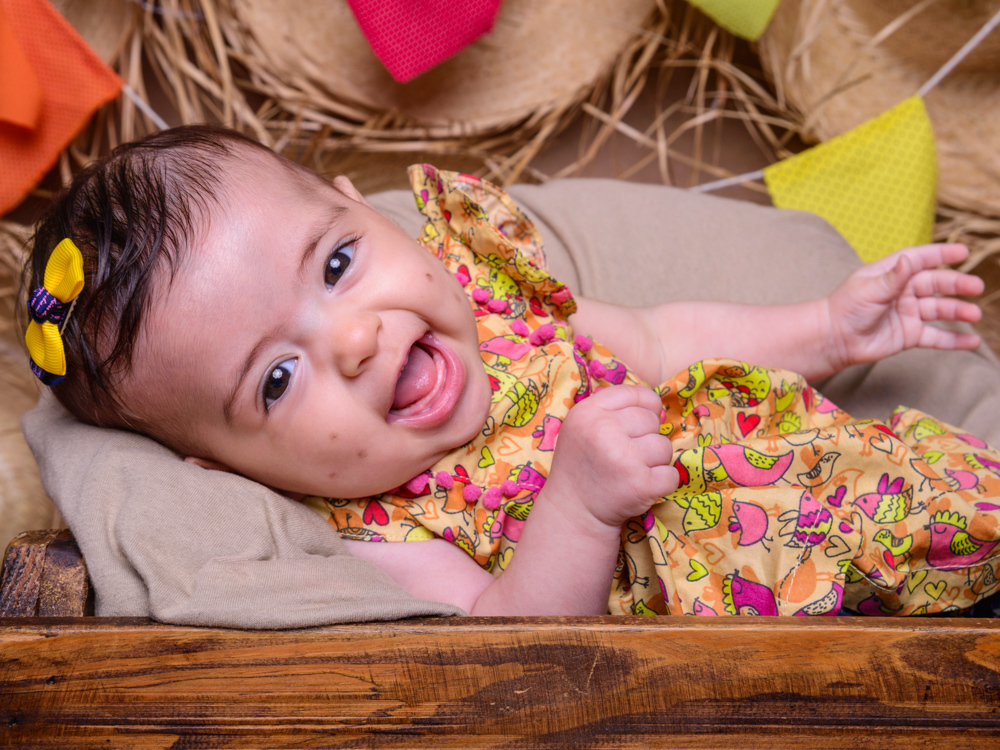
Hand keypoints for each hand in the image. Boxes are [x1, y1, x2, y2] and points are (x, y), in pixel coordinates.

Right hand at [544, 385, 677, 527]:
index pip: (635, 393)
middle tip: (626, 457)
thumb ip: (615, 410)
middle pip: (651, 420)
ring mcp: (623, 458)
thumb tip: (659, 408)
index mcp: (588, 412)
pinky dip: (662, 483)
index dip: (644, 408)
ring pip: (664, 447)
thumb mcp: (583, 426)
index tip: (635, 427)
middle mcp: (603, 431)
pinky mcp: (641, 484)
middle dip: (646, 438)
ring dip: (655, 461)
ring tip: (631, 472)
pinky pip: (672, 474)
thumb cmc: (583, 465)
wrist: (572, 512)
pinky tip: (641, 487)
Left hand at [825, 243, 983, 371]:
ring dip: (958, 311)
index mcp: (892, 274)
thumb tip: (908, 260)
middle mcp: (903, 291)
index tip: (963, 251)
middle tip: (976, 287)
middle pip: (936, 284)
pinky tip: (972, 341)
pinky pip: (936, 336)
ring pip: (939, 309)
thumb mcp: (868, 289)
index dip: (941, 254)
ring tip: (975, 314)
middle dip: (957, 284)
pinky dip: (954, 339)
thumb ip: (892, 277)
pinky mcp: (909, 335)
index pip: (921, 259)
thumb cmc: (845, 309)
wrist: (834, 339)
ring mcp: (908, 313)